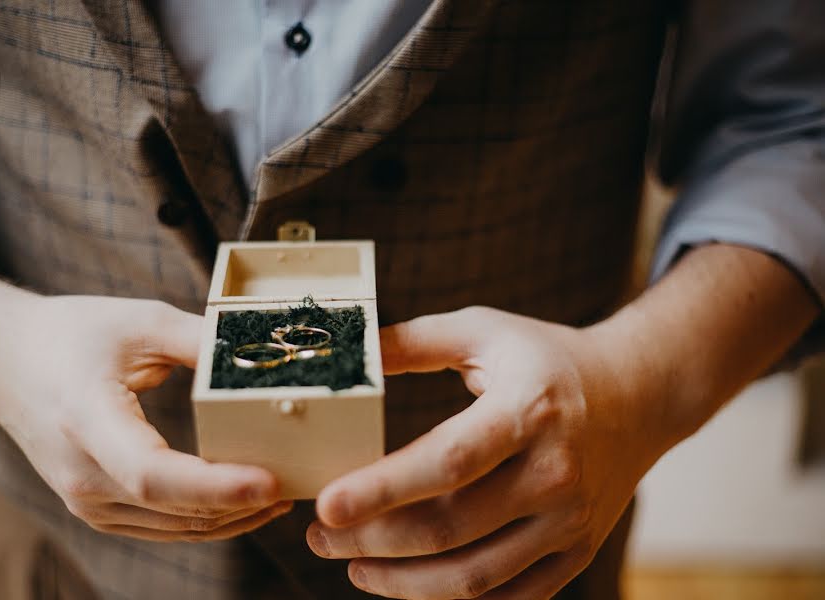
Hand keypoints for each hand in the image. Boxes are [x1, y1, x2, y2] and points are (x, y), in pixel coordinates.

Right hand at [0, 295, 290, 540]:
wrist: (7, 364)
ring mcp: (86, 500)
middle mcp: (81, 474)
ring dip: (232, 517)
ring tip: (286, 492)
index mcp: (85, 421)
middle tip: (301, 482)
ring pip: (173, 528)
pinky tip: (244, 501)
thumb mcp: (139, 321)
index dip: (216, 486)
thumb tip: (264, 352)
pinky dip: (207, 519)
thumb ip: (200, 340)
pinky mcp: (96, 507)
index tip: (271, 481)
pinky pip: (161, 527)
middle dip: (241, 503)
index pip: (154, 475)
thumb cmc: (70, 336)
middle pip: (173, 510)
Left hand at [306, 306, 665, 598]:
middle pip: (449, 528)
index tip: (324, 505)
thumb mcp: (485, 331)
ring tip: (354, 565)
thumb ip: (415, 340)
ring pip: (474, 576)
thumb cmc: (549, 359)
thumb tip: (351, 354)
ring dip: (403, 583)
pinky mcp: (576, 552)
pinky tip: (411, 583)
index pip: (447, 461)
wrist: (640, 394)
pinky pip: (509, 598)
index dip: (382, 489)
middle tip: (321, 535)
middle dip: (372, 540)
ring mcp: (569, 521)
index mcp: (528, 410)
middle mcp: (555, 472)